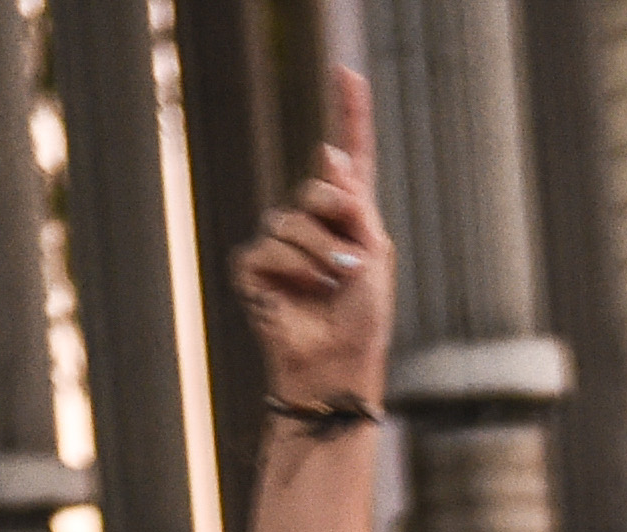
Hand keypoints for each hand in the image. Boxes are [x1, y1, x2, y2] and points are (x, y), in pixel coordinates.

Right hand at [231, 68, 392, 409]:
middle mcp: (312, 223)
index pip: (350, 158)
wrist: (339, 363)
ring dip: (320, 256)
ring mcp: (280, 244)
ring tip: (330, 287)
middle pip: (317, 187)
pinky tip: (300, 295)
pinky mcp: (254, 268)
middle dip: (337, 220)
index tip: (346, 72)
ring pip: (292, 221)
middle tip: (350, 265)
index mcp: (349, 218)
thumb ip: (353, 204)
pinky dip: (292, 271)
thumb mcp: (372, 254)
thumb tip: (327, 153)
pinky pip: (267, 249)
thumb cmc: (363, 317)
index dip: (350, 115)